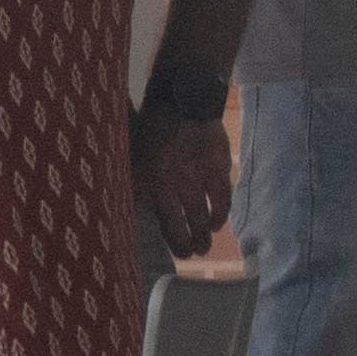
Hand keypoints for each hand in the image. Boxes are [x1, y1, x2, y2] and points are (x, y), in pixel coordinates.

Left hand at [131, 111, 235, 255]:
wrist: (181, 101)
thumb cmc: (151, 131)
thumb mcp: (135, 160)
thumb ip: (137, 187)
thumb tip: (132, 212)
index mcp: (155, 185)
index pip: (169, 226)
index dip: (178, 244)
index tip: (182, 254)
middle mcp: (179, 185)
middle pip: (191, 224)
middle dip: (196, 242)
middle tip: (198, 252)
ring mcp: (201, 177)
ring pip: (209, 214)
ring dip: (210, 230)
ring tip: (209, 239)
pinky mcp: (219, 166)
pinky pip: (224, 196)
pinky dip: (223, 210)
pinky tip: (221, 218)